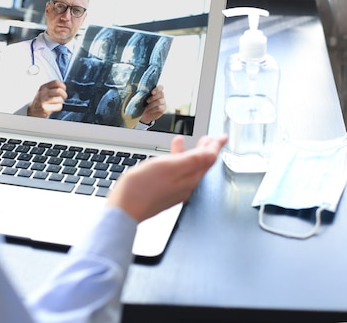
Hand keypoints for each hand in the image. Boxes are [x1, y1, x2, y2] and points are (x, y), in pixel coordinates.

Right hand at [27, 80, 67, 117]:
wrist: (33, 109)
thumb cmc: (41, 100)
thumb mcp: (44, 91)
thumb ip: (52, 88)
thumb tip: (63, 87)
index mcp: (43, 87)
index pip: (56, 82)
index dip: (62, 86)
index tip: (63, 89)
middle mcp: (43, 93)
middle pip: (59, 91)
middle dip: (64, 95)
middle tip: (63, 97)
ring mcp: (43, 101)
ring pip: (60, 99)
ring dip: (61, 102)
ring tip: (58, 103)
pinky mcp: (45, 108)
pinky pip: (58, 106)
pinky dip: (59, 107)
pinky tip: (55, 107)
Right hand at [106, 135, 227, 222]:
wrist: (123, 209)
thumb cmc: (143, 188)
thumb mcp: (170, 167)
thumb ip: (192, 160)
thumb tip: (212, 153)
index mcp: (189, 179)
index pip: (208, 159)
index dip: (215, 145)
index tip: (222, 136)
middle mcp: (185, 186)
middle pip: (200, 165)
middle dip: (205, 150)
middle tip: (209, 139)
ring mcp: (174, 190)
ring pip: (187, 169)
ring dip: (188, 154)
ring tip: (183, 141)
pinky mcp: (162, 193)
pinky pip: (176, 174)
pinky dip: (176, 162)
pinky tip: (167, 159)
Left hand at [139, 84, 165, 124]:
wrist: (143, 114)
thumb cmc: (142, 104)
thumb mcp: (142, 98)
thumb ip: (143, 93)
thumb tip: (141, 90)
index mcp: (156, 91)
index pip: (160, 87)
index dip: (157, 89)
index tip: (152, 93)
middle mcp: (161, 96)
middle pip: (161, 93)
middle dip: (153, 97)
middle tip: (147, 101)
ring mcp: (163, 102)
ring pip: (159, 101)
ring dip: (152, 104)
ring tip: (146, 107)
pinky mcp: (163, 108)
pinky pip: (159, 108)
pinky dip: (153, 109)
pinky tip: (149, 111)